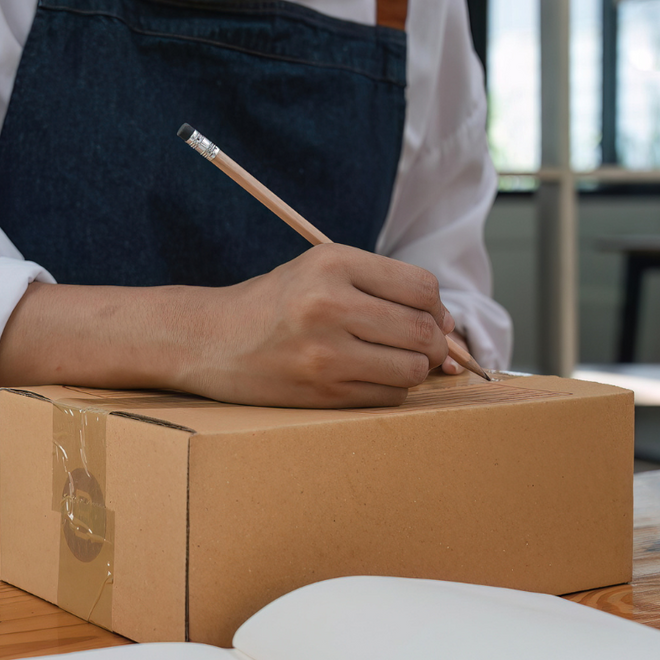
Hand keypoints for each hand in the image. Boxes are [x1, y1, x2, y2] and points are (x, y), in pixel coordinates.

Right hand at [175, 244, 455, 406]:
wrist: (210, 340)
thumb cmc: (275, 304)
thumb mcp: (321, 270)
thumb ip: (382, 287)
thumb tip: (449, 328)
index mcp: (332, 264)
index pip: (421, 287)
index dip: (436, 307)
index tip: (428, 317)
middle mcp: (329, 305)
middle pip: (422, 331)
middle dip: (434, 343)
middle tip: (422, 346)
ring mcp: (325, 353)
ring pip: (411, 369)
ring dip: (414, 369)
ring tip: (394, 361)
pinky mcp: (321, 391)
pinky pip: (388, 396)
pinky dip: (391, 390)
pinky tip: (369, 378)